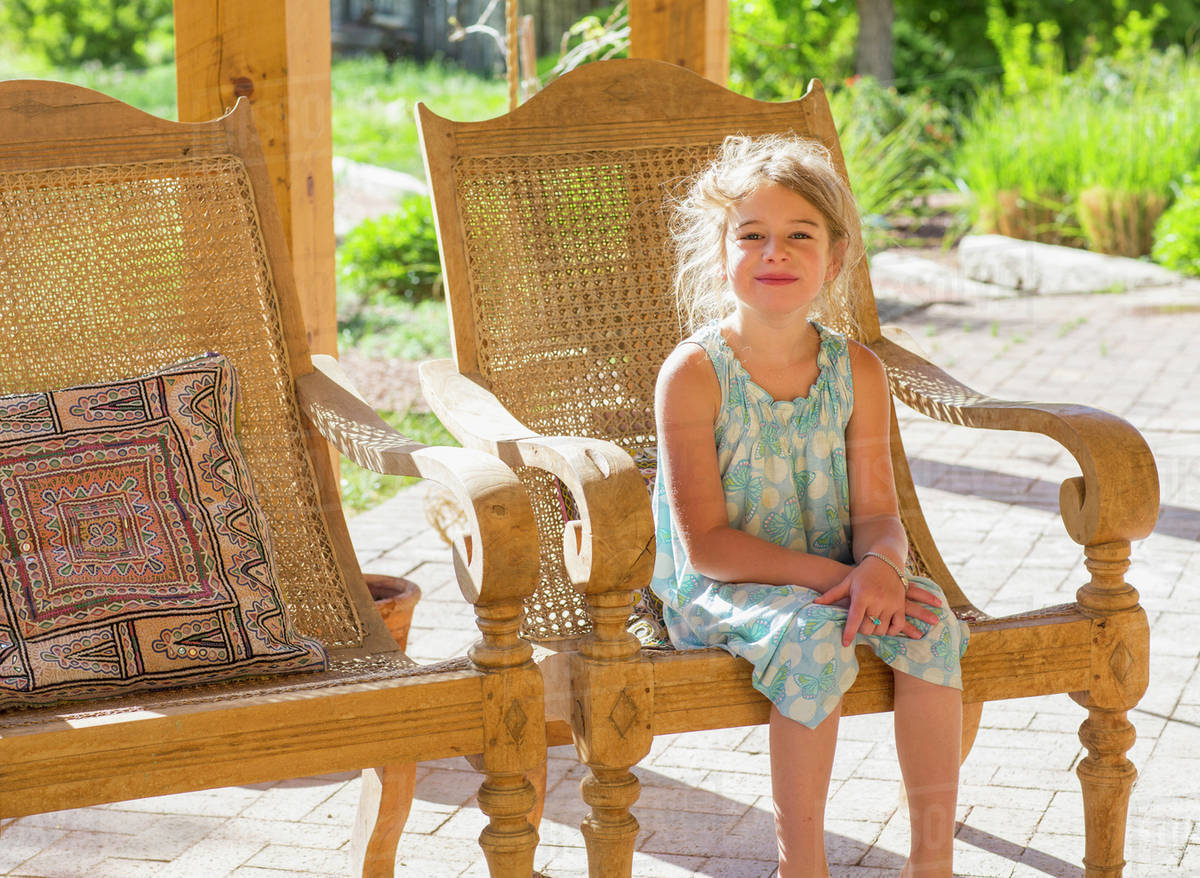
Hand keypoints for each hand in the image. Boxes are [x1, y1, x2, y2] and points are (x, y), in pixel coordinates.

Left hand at [814, 558, 942, 645]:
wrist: (886, 562)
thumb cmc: (863, 573)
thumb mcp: (847, 582)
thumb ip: (832, 595)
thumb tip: (815, 603)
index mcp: (862, 595)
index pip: (854, 619)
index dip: (849, 633)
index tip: (845, 643)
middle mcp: (877, 601)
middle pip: (867, 628)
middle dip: (861, 630)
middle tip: (859, 625)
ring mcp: (890, 604)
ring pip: (881, 630)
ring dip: (874, 631)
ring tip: (870, 624)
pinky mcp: (900, 606)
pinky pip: (897, 626)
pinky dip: (891, 631)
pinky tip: (884, 626)